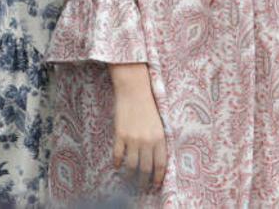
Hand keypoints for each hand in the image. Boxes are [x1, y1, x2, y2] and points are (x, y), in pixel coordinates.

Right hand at [110, 63, 166, 190]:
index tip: (156, 185)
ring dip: (129, 176)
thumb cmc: (149, 105)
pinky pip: (117, 156)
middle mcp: (147, 140)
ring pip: (131, 166)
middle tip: (141, 188)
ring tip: (128, 181)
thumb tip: (157, 160)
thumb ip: (158, 140)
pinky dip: (117, 163)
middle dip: (143, 182)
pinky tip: (117, 166)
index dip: (158, 177)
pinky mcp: (120, 135)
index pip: (161, 164)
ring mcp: (132, 139)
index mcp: (160, 137)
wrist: (134, 90)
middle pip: (145, 169)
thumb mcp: (159, 122)